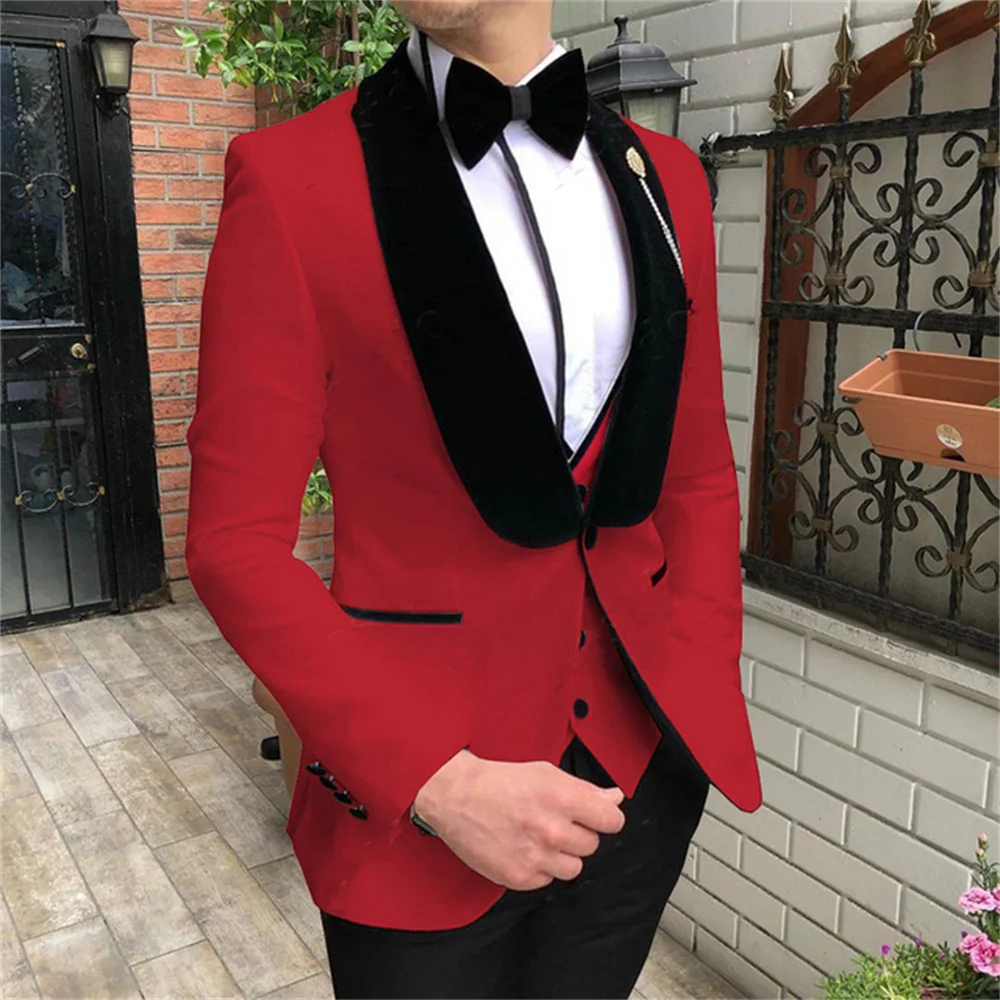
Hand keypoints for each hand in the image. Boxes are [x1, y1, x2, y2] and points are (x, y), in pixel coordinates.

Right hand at [413, 748, 625, 890]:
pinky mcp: (519, 877)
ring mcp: (536, 857)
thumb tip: (615, 798)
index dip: (605, 817)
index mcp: (562, 798)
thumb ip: (585, 789)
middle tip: (554, 821)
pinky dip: (539, 868)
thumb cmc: (501, 782)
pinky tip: (523, 848)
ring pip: (574, 867)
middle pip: (592, 844)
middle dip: (578, 833)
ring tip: (539, 837)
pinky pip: (547, 880)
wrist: (457, 797)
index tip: (596, 816)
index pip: (612, 820)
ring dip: (562, 855)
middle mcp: (552, 830)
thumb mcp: (546, 774)